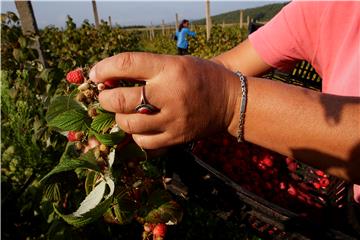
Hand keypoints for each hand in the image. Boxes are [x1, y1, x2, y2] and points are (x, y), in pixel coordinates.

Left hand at [89, 52, 240, 148]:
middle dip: (105, 98)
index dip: (104, 68)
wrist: (230, 101)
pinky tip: (139, 128)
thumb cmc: (201, 76)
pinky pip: (144, 143)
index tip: (95, 74)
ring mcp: (172, 120)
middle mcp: (169, 94)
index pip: (127, 64)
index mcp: (170, 69)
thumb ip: (147, 69)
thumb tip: (111, 78)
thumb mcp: (176, 63)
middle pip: (120, 100)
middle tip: (105, 96)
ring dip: (119, 118)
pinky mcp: (176, 138)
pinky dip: (135, 135)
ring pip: (129, 125)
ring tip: (124, 112)